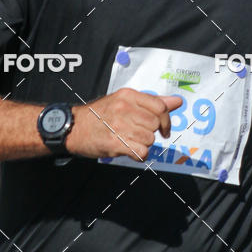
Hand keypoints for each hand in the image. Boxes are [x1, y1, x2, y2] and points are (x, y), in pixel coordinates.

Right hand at [65, 88, 182, 161]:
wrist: (73, 127)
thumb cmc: (100, 115)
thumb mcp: (124, 101)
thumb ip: (152, 102)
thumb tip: (178, 101)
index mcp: (128, 95)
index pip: (160, 107)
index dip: (166, 121)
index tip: (164, 129)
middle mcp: (124, 108)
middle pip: (155, 125)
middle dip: (151, 133)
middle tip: (138, 135)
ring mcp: (118, 125)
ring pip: (149, 139)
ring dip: (143, 144)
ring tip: (129, 141)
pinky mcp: (114, 143)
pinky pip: (141, 152)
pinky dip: (138, 155)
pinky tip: (129, 150)